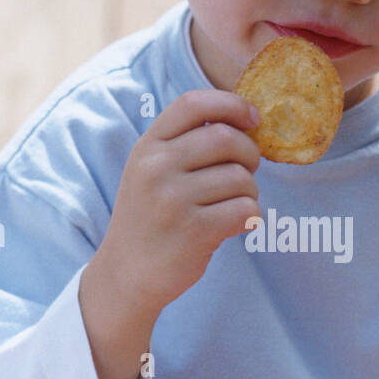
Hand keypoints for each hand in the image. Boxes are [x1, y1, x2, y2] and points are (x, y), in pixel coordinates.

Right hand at [96, 88, 261, 316]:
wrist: (126, 274)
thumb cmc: (150, 217)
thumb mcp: (150, 171)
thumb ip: (185, 143)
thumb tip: (245, 121)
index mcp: (148, 147)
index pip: (194, 104)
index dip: (231, 105)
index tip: (252, 119)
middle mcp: (156, 168)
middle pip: (226, 138)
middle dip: (249, 154)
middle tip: (246, 172)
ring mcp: (174, 200)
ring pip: (241, 177)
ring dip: (250, 191)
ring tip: (235, 204)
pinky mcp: (195, 231)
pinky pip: (246, 209)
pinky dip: (251, 217)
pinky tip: (236, 225)